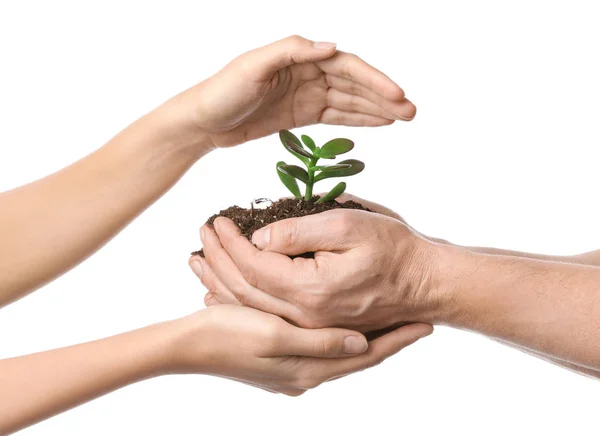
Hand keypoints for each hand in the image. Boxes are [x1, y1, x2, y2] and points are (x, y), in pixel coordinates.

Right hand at [165, 305, 431, 395]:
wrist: (187, 345)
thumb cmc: (227, 336)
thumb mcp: (274, 336)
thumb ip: (318, 343)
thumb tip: (360, 343)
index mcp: (307, 370)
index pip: (364, 355)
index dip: (396, 340)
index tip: (426, 325)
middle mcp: (304, 374)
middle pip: (357, 355)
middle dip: (387, 337)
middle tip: (415, 318)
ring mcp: (292, 369)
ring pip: (340, 349)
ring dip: (365, 333)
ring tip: (389, 316)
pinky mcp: (279, 359)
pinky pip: (321, 345)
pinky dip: (338, 332)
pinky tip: (343, 319)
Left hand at [168, 35, 415, 147]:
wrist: (204, 121)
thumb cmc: (223, 90)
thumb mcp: (252, 66)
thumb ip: (292, 51)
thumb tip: (331, 46)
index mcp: (300, 57)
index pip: (346, 67)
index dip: (374, 81)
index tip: (396, 96)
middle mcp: (308, 73)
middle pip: (354, 85)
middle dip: (384, 97)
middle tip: (412, 112)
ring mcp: (306, 95)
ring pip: (349, 102)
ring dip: (377, 109)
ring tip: (403, 119)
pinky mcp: (301, 115)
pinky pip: (335, 117)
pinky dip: (358, 119)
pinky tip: (378, 123)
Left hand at [189, 196, 446, 331]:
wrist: (423, 284)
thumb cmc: (393, 250)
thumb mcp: (349, 225)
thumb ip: (301, 232)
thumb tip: (260, 238)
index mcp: (310, 290)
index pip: (254, 266)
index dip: (231, 242)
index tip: (217, 219)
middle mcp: (305, 315)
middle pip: (245, 289)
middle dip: (218, 260)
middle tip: (201, 234)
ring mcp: (309, 325)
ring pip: (251, 306)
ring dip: (221, 281)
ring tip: (199, 260)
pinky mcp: (314, 325)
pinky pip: (266, 315)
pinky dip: (239, 300)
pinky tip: (223, 291)